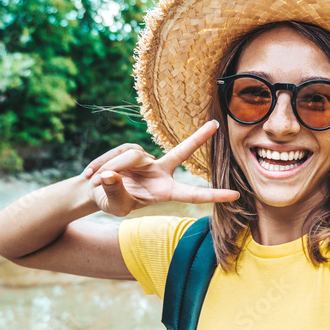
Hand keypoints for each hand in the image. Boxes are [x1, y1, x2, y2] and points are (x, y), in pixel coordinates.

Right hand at [80, 120, 239, 215]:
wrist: (94, 190)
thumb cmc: (109, 202)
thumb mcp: (113, 205)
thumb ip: (115, 192)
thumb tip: (111, 175)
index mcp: (164, 192)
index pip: (192, 194)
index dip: (213, 195)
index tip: (236, 195)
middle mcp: (160, 172)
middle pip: (182, 152)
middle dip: (198, 137)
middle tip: (216, 124)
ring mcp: (146, 159)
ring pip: (132, 156)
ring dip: (113, 167)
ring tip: (98, 180)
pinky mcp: (132, 149)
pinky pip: (118, 154)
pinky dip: (104, 164)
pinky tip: (94, 174)